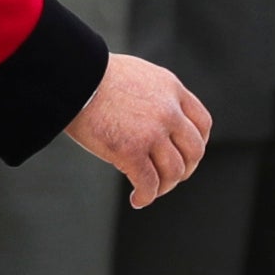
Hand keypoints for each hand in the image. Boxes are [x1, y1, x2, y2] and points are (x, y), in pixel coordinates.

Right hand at [66, 53, 212, 208]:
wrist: (72, 77)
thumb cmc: (93, 75)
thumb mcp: (137, 75)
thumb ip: (154, 95)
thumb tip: (155, 121)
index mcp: (172, 90)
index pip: (202, 124)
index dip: (198, 145)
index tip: (185, 155)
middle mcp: (169, 111)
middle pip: (194, 151)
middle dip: (185, 169)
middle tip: (169, 178)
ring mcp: (152, 132)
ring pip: (173, 171)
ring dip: (164, 186)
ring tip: (149, 190)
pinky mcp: (131, 150)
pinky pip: (149, 183)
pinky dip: (146, 196)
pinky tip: (136, 199)